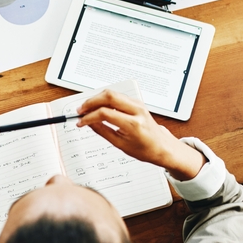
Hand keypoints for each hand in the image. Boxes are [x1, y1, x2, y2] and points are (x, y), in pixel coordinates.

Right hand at [77, 90, 205, 180]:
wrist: (161, 146)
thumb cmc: (145, 149)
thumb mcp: (120, 144)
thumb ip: (102, 131)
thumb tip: (88, 123)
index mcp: (133, 124)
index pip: (105, 113)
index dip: (89, 117)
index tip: (81, 121)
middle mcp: (136, 110)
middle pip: (108, 96)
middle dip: (91, 102)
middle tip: (80, 110)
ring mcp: (137, 104)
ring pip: (112, 93)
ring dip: (97, 99)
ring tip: (87, 108)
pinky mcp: (136, 102)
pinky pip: (118, 96)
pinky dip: (105, 99)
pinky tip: (98, 106)